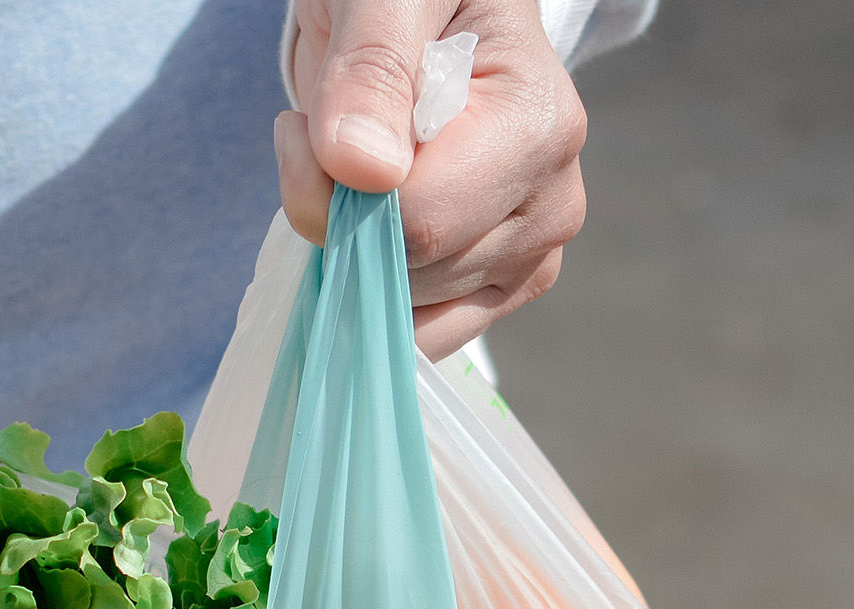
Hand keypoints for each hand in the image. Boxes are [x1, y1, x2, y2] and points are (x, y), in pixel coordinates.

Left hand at [279, 0, 588, 359]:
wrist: (421, 4)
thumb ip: (371, 71)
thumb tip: (363, 169)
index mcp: (537, 124)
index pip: (419, 219)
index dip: (331, 191)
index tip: (300, 126)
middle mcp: (553, 195)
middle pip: (414, 266)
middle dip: (340, 217)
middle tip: (325, 137)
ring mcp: (533, 245)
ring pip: (414, 306)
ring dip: (354, 248)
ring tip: (358, 165)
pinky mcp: (507, 277)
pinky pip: (431, 330)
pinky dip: (377, 301)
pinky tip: (361, 236)